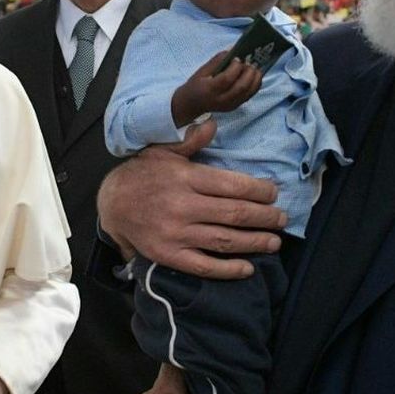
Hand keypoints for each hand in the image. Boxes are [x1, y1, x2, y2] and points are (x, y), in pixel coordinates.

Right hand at [98, 121, 285, 280]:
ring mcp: (176, 234)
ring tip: (274, 242)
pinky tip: (247, 268)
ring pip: (224, 241)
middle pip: (235, 214)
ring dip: (254, 243)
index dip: (259, 191)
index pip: (233, 185)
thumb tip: (214, 123)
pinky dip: (228, 269)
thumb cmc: (142, 174)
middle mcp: (183, 206)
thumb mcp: (163, 151)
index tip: (274, 194)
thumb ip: (190, 140)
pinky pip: (204, 266)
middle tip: (283, 219)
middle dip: (265, 217)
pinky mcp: (169, 255)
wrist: (112, 204)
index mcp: (186, 178)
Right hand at [170, 51, 262, 126]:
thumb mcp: (202, 71)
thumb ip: (217, 61)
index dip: (235, 67)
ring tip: (254, 67)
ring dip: (255, 78)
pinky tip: (254, 75)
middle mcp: (221, 100)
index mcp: (210, 90)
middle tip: (249, 62)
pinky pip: (249, 95)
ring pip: (249, 92)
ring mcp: (230, 105)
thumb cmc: (196, 85)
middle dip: (249, 72)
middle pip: (241, 87)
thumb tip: (233, 50)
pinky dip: (255, 84)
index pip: (227, 79)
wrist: (192, 104)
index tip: (237, 58)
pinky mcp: (235, 106)